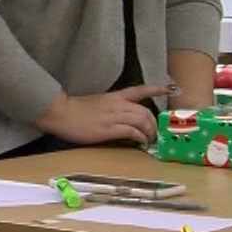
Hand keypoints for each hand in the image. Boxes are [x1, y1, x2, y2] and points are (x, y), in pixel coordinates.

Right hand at [33, 84, 169, 147]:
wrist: (60, 113)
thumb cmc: (74, 110)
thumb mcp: (96, 104)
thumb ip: (111, 109)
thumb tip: (121, 119)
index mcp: (114, 97)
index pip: (139, 90)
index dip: (156, 89)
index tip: (172, 88)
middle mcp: (118, 105)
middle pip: (145, 111)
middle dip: (154, 124)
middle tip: (154, 133)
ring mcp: (114, 116)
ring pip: (142, 120)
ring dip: (150, 132)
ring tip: (149, 140)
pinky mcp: (110, 129)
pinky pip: (132, 132)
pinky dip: (140, 137)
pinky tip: (140, 143)